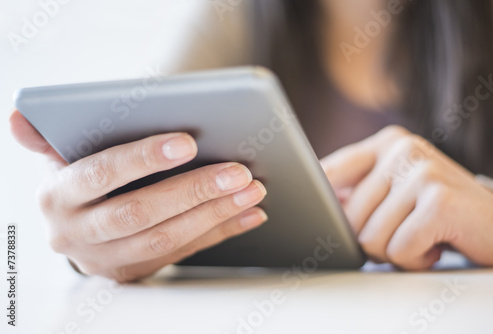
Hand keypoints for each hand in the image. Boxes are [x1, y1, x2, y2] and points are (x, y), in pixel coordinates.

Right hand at [10, 110, 267, 280]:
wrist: (76, 231)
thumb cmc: (78, 181)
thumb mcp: (58, 157)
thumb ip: (46, 137)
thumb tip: (19, 114)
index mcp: (57, 196)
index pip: (100, 174)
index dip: (142, 159)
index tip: (188, 142)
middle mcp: (77, 234)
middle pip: (140, 213)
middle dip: (193, 192)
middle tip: (239, 171)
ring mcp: (106, 260)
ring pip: (166, 240)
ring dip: (215, 215)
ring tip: (252, 190)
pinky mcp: (134, 275)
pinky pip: (183, 254)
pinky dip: (220, 234)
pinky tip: (249, 214)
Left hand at [321, 125, 492, 269]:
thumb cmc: (439, 213)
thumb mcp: (395, 192)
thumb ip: (357, 191)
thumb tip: (312, 204)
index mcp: (387, 142)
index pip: (330, 173)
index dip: (320, 203)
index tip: (313, 213)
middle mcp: (403, 148)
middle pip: (348, 216)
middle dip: (371, 240)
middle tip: (403, 233)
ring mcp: (422, 172)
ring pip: (370, 238)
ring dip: (395, 252)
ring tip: (422, 237)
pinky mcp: (440, 201)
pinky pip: (399, 249)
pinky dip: (416, 261)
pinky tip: (436, 246)